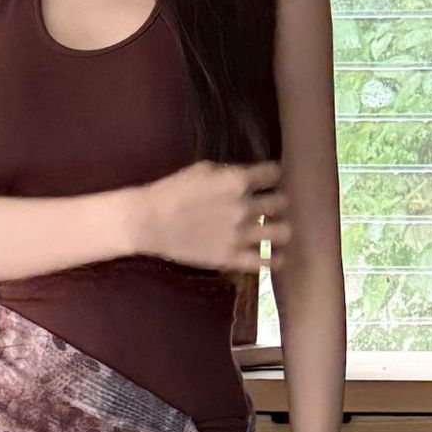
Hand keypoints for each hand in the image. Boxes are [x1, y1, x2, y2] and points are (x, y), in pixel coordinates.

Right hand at [133, 160, 289, 272]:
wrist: (150, 222)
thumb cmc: (172, 191)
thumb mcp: (203, 169)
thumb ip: (230, 173)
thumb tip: (246, 178)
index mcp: (238, 180)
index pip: (274, 173)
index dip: (272, 176)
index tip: (268, 180)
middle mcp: (244, 207)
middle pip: (282, 202)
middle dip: (278, 202)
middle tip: (271, 206)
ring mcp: (240, 234)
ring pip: (282, 232)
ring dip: (282, 229)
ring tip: (275, 231)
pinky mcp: (231, 258)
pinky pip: (265, 262)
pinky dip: (275, 260)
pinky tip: (275, 258)